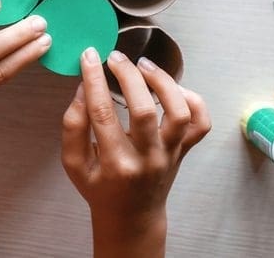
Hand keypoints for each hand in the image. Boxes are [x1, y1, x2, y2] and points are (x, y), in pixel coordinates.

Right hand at [61, 47, 210, 257]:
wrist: (132, 217)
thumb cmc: (100, 188)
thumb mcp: (73, 163)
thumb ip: (73, 126)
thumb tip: (83, 87)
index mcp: (116, 163)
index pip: (103, 113)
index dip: (94, 80)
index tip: (88, 56)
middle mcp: (148, 158)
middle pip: (144, 109)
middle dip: (128, 76)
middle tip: (114, 57)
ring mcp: (170, 154)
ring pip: (179, 113)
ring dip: (163, 83)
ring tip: (144, 65)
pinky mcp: (184, 150)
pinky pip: (200, 123)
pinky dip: (192, 100)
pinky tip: (171, 87)